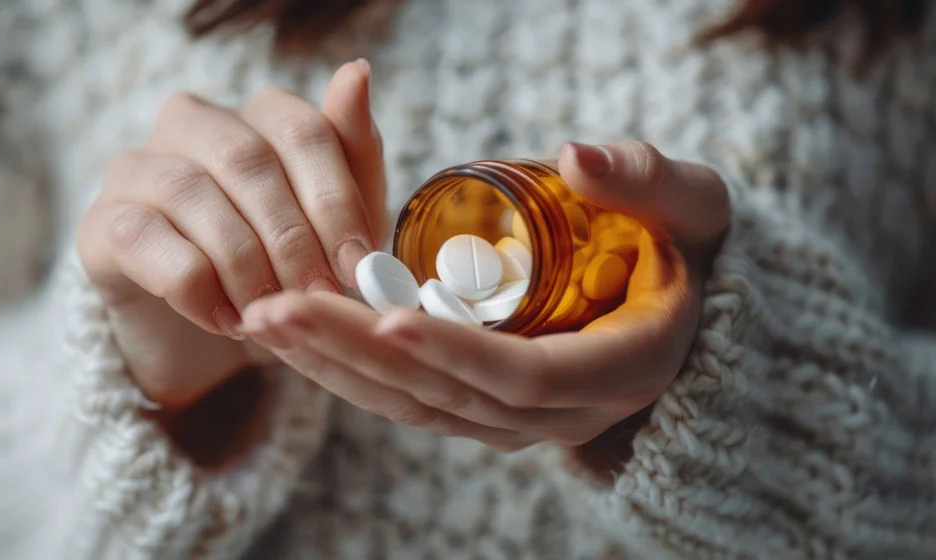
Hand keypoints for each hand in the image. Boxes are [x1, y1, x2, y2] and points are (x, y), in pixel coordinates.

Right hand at [76, 59, 386, 408]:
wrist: (218, 336)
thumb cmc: (287, 265)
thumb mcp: (336, 223)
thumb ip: (353, 154)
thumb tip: (357, 71)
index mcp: (258, 114)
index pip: (301, 129)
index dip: (335, 200)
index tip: (358, 266)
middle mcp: (194, 124)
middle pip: (247, 158)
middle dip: (292, 238)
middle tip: (317, 296)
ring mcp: (140, 168)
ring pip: (191, 192)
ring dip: (244, 265)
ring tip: (273, 314)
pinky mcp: (102, 223)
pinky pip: (146, 240)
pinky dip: (196, 289)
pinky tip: (227, 322)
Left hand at [241, 141, 729, 452]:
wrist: (682, 302)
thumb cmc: (686, 246)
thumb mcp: (691, 203)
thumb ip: (647, 178)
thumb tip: (576, 157)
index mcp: (617, 369)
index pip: (524, 375)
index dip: (453, 349)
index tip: (382, 312)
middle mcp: (562, 411)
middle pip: (446, 397)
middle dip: (356, 353)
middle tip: (275, 307)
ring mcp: (517, 417)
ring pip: (415, 405)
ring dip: (335, 365)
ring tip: (263, 318)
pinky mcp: (483, 404)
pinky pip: (410, 397)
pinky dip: (350, 370)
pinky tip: (296, 336)